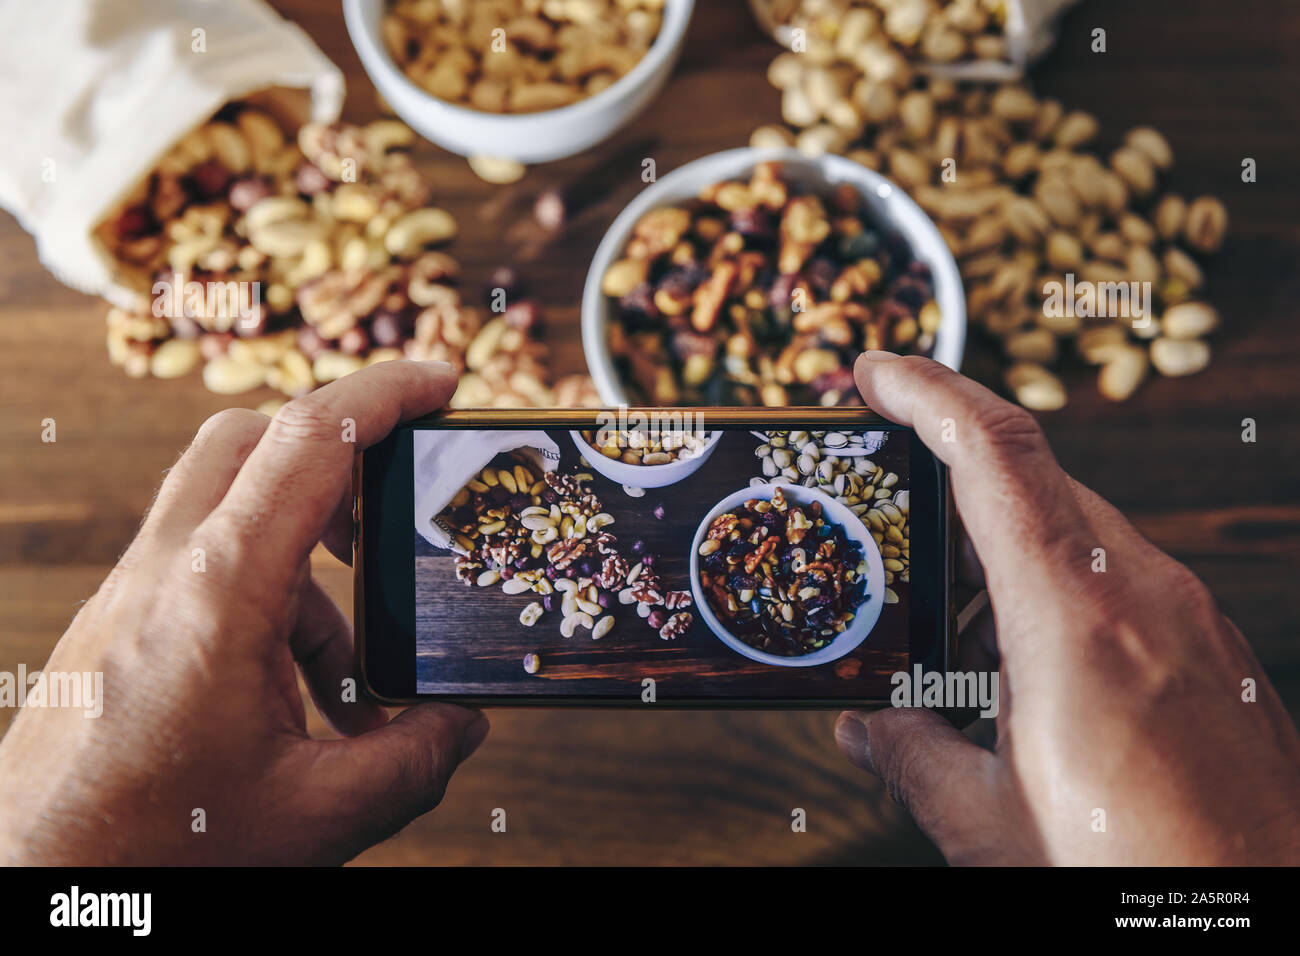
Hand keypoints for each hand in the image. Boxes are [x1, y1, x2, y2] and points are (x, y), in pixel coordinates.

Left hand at [0, 360, 487, 864]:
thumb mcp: (316, 816)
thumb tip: (462, 726)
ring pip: (229, 510)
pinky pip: (205, 573)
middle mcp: (166, 571)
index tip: (441, 380)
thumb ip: (412, 763)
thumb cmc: (149, 852)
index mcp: (220, 590)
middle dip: (337, 450)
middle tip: (393, 500)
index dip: (387, 391)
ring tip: (351, 666)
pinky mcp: (117, 627)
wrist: (34, 890)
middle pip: (252, 438)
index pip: (312, 437)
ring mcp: (131, 594)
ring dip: (306, 562)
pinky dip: (268, 605)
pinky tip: (297, 700)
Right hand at [836, 351, 1299, 864]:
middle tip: (889, 498)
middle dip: (951, 474)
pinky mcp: (1216, 651)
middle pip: (1032, 482)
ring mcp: (1190, 617)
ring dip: (1003, 549)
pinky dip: (1058, 594)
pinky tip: (1029, 671)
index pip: (993, 452)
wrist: (1272, 916)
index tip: (873, 372)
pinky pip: (1122, 583)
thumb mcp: (989, 822)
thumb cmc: (1139, 875)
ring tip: (952, 625)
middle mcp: (1141, 592)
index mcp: (1070, 614)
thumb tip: (862, 728)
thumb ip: (910, 757)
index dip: (926, 391)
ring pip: (1078, 532)